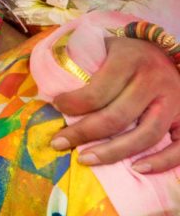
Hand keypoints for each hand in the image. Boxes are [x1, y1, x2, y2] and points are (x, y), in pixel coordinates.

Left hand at [51, 36, 179, 172]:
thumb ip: (82, 63)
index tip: (56, 107)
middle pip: (117, 117)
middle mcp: (155, 80)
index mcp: (129, 60)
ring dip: (113, 152)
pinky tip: (137, 168)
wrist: (165, 52)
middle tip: (59, 143)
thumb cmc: (126, 53)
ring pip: (145, 135)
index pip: (98, 90)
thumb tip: (49, 89)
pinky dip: (162, 161)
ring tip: (85, 159)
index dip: (73, 104)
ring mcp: (175, 101)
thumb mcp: (103, 47)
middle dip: (83, 133)